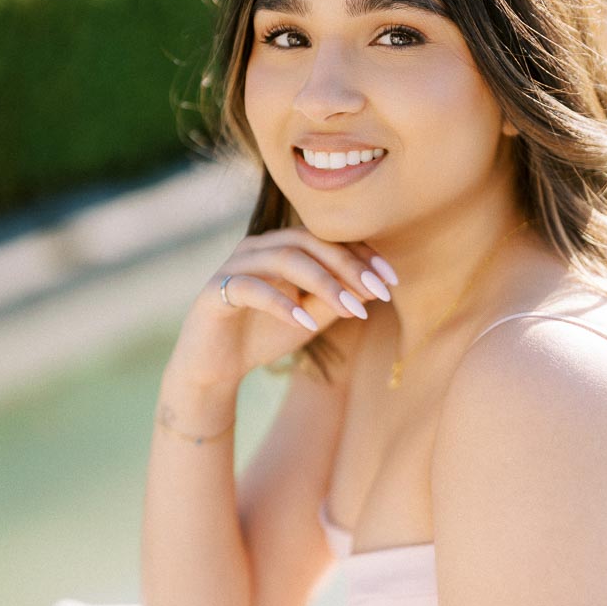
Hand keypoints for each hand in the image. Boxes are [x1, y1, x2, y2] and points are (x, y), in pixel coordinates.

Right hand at [165, 228, 396, 389]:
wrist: (215, 367)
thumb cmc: (265, 334)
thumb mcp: (311, 318)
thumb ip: (338, 299)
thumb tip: (377, 285)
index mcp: (281, 246)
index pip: (327, 239)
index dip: (361, 255)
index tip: (391, 279)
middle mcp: (258, 246)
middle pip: (309, 242)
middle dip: (348, 266)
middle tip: (379, 291)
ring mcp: (235, 264)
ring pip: (285, 259)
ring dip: (323, 283)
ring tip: (351, 309)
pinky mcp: (215, 289)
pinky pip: (251, 287)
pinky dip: (282, 304)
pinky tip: (306, 324)